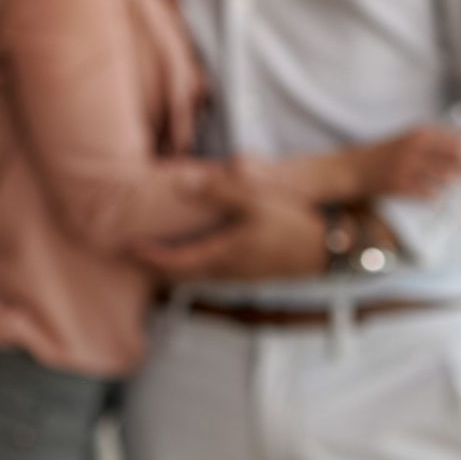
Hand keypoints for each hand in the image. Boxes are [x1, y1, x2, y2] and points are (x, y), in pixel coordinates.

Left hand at [132, 160, 327, 280]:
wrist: (331, 250)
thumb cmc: (294, 224)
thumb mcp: (256, 199)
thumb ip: (220, 190)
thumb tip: (184, 184)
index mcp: (223, 256)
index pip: (175, 263)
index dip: (150, 257)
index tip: (129, 250)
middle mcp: (228, 271)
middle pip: (182, 274)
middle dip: (157, 264)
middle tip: (136, 252)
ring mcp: (242, 275)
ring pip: (199, 274)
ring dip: (177, 265)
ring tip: (161, 250)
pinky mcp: (255, 273)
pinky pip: (214, 271)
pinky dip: (196, 262)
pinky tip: (199, 248)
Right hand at [355, 125, 460, 200]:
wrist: (355, 168)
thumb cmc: (389, 154)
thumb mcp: (411, 139)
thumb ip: (438, 143)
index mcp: (421, 133)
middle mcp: (416, 147)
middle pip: (458, 159)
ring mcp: (408, 167)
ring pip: (447, 178)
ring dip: (450, 183)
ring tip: (442, 183)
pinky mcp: (401, 186)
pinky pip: (431, 194)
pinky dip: (434, 196)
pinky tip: (428, 193)